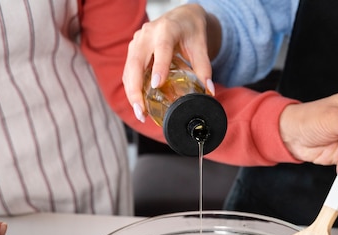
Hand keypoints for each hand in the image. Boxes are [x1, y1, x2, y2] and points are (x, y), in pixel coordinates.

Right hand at [123, 4, 215, 122]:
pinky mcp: (133, 50)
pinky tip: (139, 103)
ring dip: (131, 93)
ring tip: (140, 113)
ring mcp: (137, 42)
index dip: (158, 67)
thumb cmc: (190, 30)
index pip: (161, 49)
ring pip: (128, 70)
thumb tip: (209, 91)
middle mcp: (147, 35)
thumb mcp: (200, 46)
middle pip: (136, 63)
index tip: (157, 85)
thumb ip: (204, 68)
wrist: (181, 17)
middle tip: (142, 111)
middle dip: (136, 89)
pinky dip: (131, 88)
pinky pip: (128, 72)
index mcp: (166, 30)